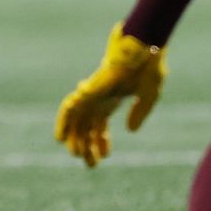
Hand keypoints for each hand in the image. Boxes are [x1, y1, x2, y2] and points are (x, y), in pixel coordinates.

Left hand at [54, 24, 165, 167]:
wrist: (146, 46)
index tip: (105, 157)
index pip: (101, 126)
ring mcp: (94, 92)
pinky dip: (64, 120)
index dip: (101, 142)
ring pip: (76, 118)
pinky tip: (61, 136)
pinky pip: (71, 105)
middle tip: (89, 164)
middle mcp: (100, 97)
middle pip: (86, 125)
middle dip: (86, 145)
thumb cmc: (149, 65)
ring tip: (74, 154)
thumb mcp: (149, 95)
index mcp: (112, 100)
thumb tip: (130, 131)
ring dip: (73, 136)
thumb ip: (140, 112)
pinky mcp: (91, 88)